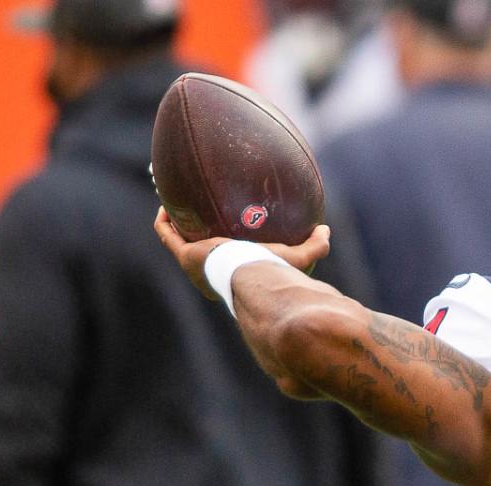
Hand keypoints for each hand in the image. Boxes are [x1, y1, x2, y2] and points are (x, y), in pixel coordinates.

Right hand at [153, 207, 330, 299]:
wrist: (253, 277)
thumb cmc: (276, 272)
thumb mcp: (299, 258)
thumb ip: (316, 246)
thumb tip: (326, 230)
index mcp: (233, 280)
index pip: (228, 266)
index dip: (225, 254)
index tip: (229, 238)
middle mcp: (209, 276)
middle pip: (201, 255)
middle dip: (197, 238)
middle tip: (201, 217)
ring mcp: (195, 266)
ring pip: (179, 243)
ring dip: (176, 226)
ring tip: (177, 206)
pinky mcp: (185, 255)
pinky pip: (167, 234)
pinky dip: (164, 220)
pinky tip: (166, 201)